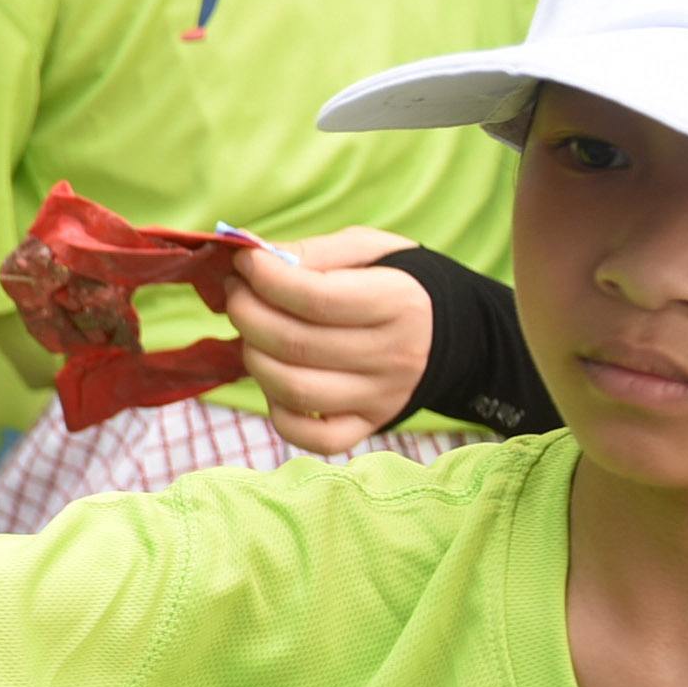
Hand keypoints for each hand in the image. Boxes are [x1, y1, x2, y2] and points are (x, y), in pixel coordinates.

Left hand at [223, 227, 430, 453]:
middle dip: (247, 314)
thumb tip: (257, 258)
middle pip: (296, 345)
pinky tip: (274, 379)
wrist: (452, 331)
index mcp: (398, 303)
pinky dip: (279, 412)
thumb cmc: (396, 280)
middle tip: (235, 292)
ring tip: (250, 332)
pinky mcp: (368, 425)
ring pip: (295, 391)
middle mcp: (392, 356)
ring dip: (253, 358)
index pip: (317, 298)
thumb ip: (314, 252)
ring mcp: (380, 398)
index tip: (244, 261)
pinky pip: (311, 437)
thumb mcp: (368, 249)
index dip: (267, 278)